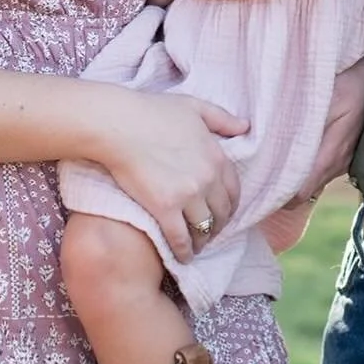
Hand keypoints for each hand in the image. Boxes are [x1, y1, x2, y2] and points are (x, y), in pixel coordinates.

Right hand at [95, 89, 244, 264]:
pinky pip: (181, 238)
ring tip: (195, 247)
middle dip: (217, 226)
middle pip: (221, 213)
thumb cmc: (151, 111)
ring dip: (202, 242)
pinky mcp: (166, 208)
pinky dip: (184, 251)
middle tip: (208, 233)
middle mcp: (208, 178)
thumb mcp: (193, 106)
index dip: (229, 206)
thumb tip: (245, 126)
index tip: (221, 213)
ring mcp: (188, 195)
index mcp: (217, 156)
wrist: (118, 125)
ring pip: (204, 229)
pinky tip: (181, 256)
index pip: (234, 190)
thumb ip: (221, 118)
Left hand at [257, 46, 363, 245]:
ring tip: (267, 157)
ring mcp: (343, 160)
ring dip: (292, 173)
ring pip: (311, 179)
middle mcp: (337, 165)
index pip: (297, 195)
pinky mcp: (345, 151)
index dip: (275, 194)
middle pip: (302, 191)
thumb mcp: (323, 96)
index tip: (254, 181)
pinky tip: (290, 146)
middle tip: (253, 169)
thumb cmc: (351, 80)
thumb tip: (267, 144)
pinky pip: (320, 166)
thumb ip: (298, 121)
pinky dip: (304, 162)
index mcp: (329, 156)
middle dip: (278, 185)